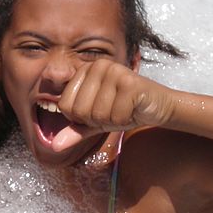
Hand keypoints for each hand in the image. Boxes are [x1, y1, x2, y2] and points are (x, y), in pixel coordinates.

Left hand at [52, 59, 177, 150]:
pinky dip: (125, 120)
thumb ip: (74, 131)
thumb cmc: (125, 110)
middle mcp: (98, 66)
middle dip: (97, 120)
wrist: (158, 106)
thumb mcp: (95, 122)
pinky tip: (133, 109)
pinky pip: (116, 115)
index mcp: (85, 70)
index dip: (81, 117)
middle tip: (114, 111)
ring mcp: (114, 71)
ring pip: (98, 114)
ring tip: (124, 109)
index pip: (65, 105)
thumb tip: (54, 146)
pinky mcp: (131, 82)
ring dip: (112, 120)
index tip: (99, 111)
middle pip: (80, 110)